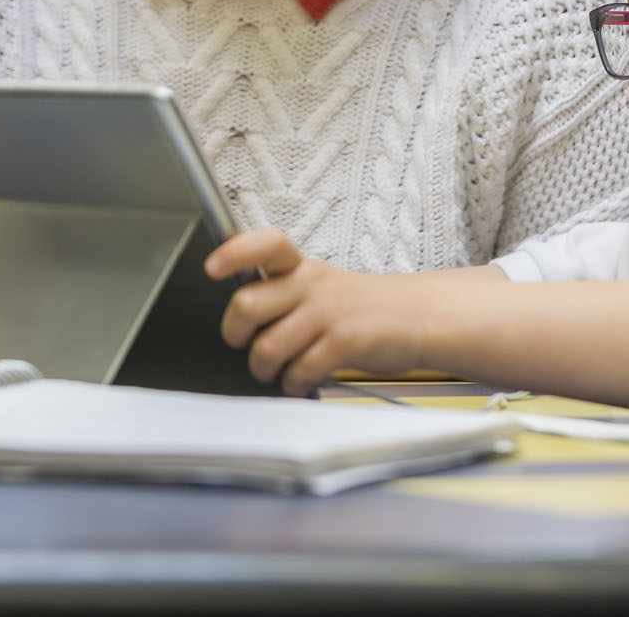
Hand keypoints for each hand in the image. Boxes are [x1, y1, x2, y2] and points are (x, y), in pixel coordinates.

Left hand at [206, 228, 429, 395]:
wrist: (416, 316)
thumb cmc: (357, 306)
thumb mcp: (317, 285)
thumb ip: (278, 293)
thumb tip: (236, 318)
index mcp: (300, 267)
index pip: (265, 244)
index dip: (234, 253)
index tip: (213, 267)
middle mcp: (310, 284)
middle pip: (246, 304)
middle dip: (236, 334)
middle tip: (245, 343)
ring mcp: (328, 312)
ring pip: (267, 347)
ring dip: (264, 369)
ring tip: (277, 371)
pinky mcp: (345, 341)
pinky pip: (300, 371)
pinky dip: (294, 384)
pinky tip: (303, 380)